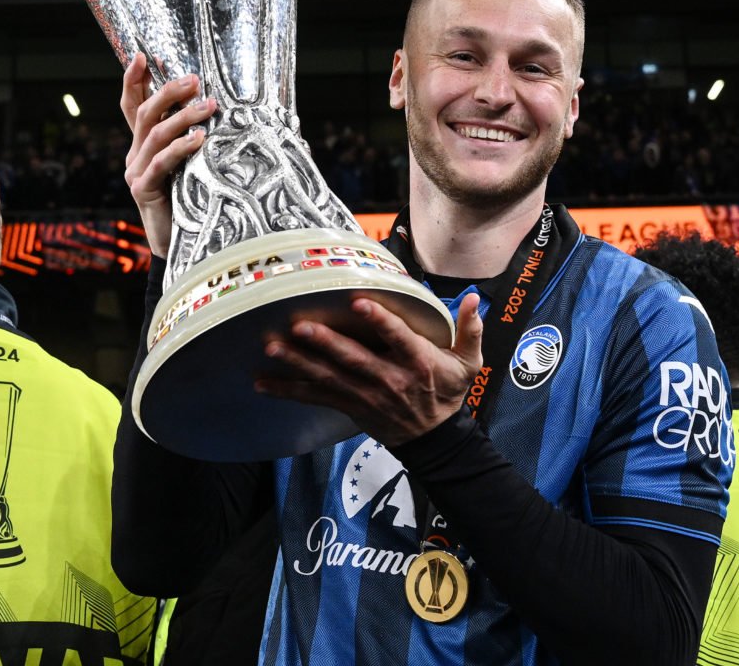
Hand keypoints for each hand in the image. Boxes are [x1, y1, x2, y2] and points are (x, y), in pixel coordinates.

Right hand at [120, 52, 216, 258]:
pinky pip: (161, 163)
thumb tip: (218, 106)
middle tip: (195, 80)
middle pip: (145, 112)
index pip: (132, 105)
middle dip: (169, 91)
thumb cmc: (191, 199)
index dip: (134, 79)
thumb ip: (194, 139)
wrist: (179, 245)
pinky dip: (180, 148)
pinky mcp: (143, 190)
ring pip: (155, 134)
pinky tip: (199, 139)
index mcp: (143, 145)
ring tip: (209, 106)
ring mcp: (136, 172)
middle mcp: (135, 154)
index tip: (142, 55)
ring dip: (183, 117)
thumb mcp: (191, 163)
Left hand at [257, 293, 483, 446]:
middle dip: (326, 344)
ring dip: (298, 363)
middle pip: (354, 360)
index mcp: (419, 364)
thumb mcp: (469, 364)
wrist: (434, 440)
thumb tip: (475, 298)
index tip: (359, 302)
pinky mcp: (350, 406)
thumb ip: (470, 330)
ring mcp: (366, 396)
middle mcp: (389, 380)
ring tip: (273, 348)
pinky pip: (315, 398)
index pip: (399, 339)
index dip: (380, 322)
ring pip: (329, 378)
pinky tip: (262, 382)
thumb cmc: (448, 393)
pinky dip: (288, 390)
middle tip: (300, 326)